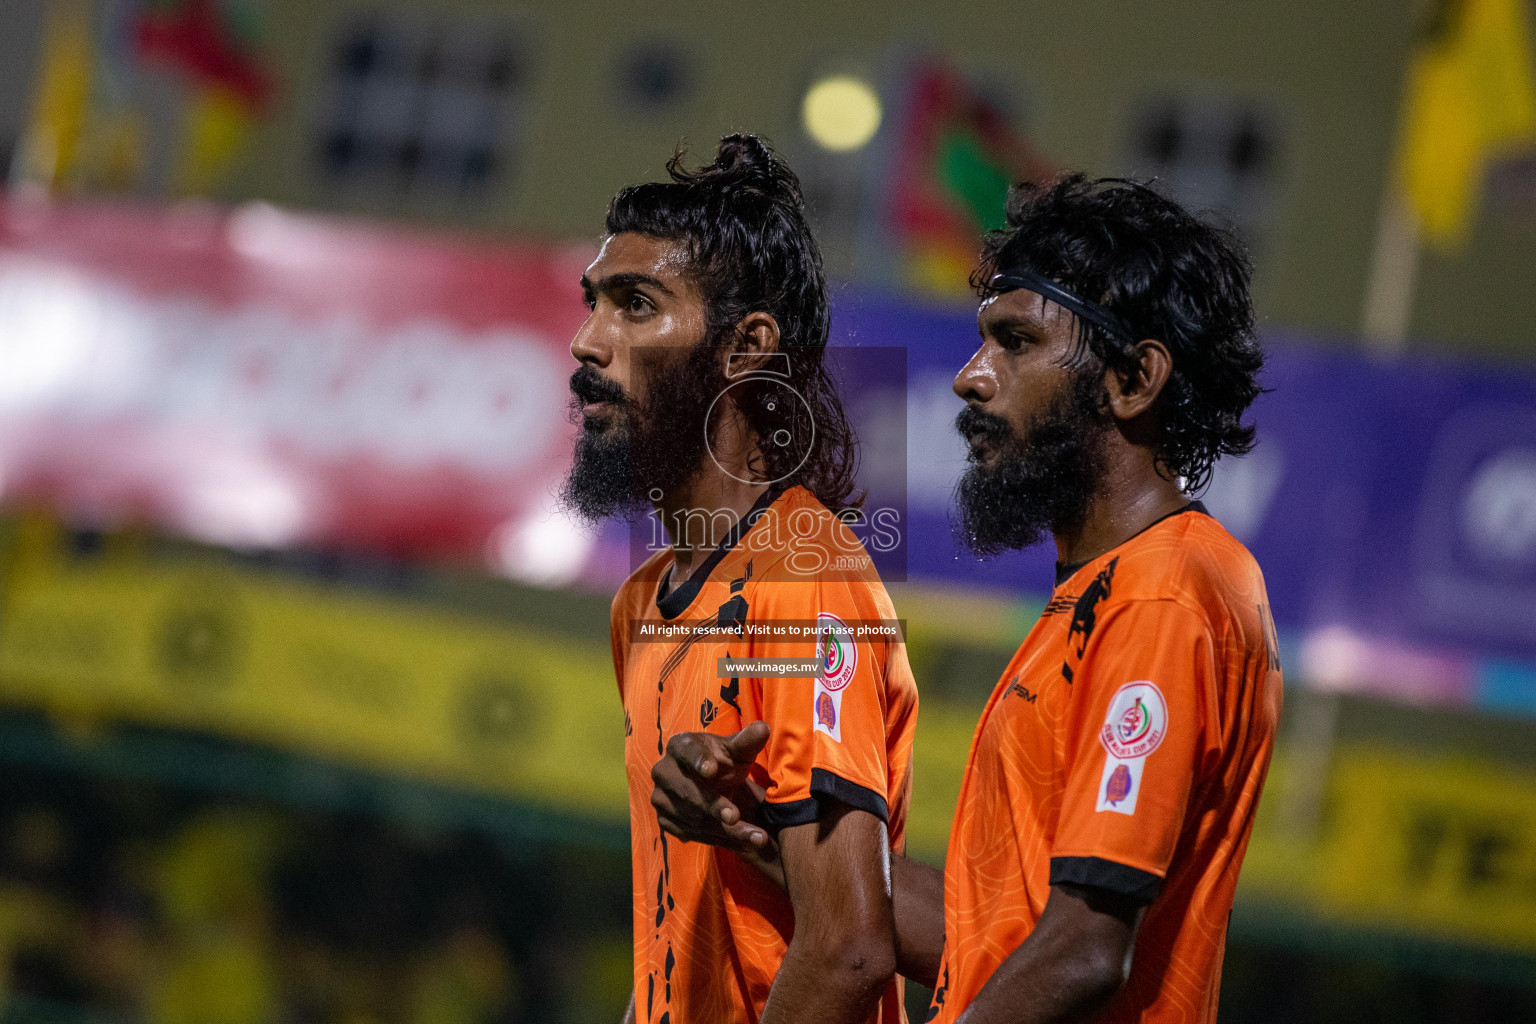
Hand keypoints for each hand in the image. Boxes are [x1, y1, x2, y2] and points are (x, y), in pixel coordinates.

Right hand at [651, 721, 776, 856]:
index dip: (699, 760)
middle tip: (736, 817)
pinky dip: (719, 840)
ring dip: (725, 831)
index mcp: (680, 745)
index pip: (687, 751)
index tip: (712, 770)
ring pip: (693, 818)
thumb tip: (763, 729)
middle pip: (688, 792)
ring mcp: (660, 798)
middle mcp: (663, 771)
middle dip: (714, 806)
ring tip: (756, 837)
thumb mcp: (738, 752)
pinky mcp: (664, 820)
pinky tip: (743, 843)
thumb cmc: (724, 762)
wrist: (712, 786)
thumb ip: (748, 741)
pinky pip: (691, 834)